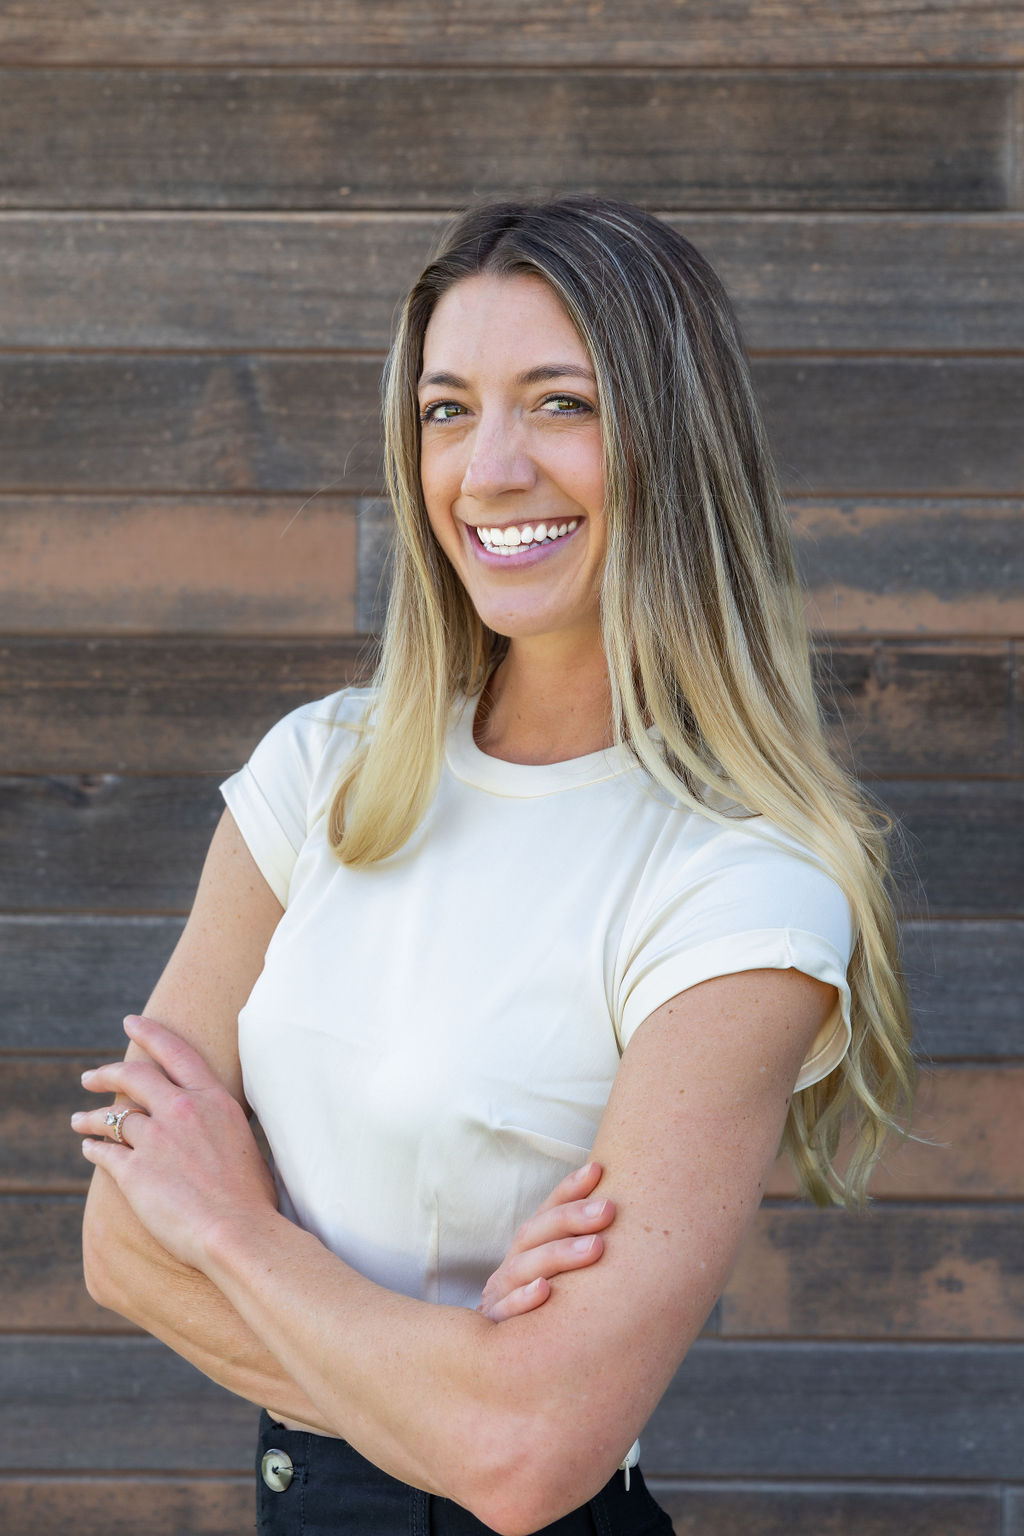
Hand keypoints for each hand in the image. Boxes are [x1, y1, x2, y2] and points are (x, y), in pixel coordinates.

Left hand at [72, 1015, 276, 1271]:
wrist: (238, 1232)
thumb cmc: (253, 1197)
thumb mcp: (244, 1141)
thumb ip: (220, 1124)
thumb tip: (213, 1126)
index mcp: (213, 1099)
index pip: (176, 1052)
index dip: (150, 1033)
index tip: (130, 1023)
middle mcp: (182, 1110)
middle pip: (134, 1076)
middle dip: (106, 1073)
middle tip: (89, 1077)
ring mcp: (156, 1139)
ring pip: (112, 1117)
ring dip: (91, 1117)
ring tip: (79, 1120)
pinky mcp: (134, 1171)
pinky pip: (104, 1152)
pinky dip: (93, 1148)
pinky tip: (88, 1149)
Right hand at [477, 1161, 614, 1321]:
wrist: (499, 1366)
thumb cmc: (544, 1314)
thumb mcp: (557, 1279)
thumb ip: (581, 1249)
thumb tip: (622, 1214)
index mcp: (528, 1250)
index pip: (547, 1212)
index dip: (569, 1189)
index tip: (597, 1169)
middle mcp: (512, 1266)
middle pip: (536, 1234)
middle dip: (573, 1217)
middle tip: (608, 1209)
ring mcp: (499, 1295)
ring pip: (524, 1268)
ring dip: (559, 1255)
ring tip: (595, 1247)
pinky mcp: (493, 1329)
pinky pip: (506, 1313)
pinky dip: (524, 1300)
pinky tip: (545, 1290)